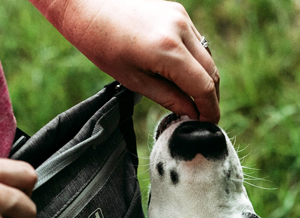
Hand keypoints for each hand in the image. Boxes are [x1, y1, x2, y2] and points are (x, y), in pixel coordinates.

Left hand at [35, 0, 219, 122]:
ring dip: (205, 79)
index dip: (210, 109)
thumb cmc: (102, 43)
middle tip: (202, 117)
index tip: (208, 125)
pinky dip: (196, 61)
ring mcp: (182, 18)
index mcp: (167, 50)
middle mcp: (180, 30)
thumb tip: (190, 114)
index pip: (203, 86)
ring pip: (207, 56)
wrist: (88, 4)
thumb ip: (168, 98)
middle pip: (211, 71)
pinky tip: (184, 75)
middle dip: (210, 97)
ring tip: (193, 99)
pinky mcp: (179, 12)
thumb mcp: (133, 79)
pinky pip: (197, 42)